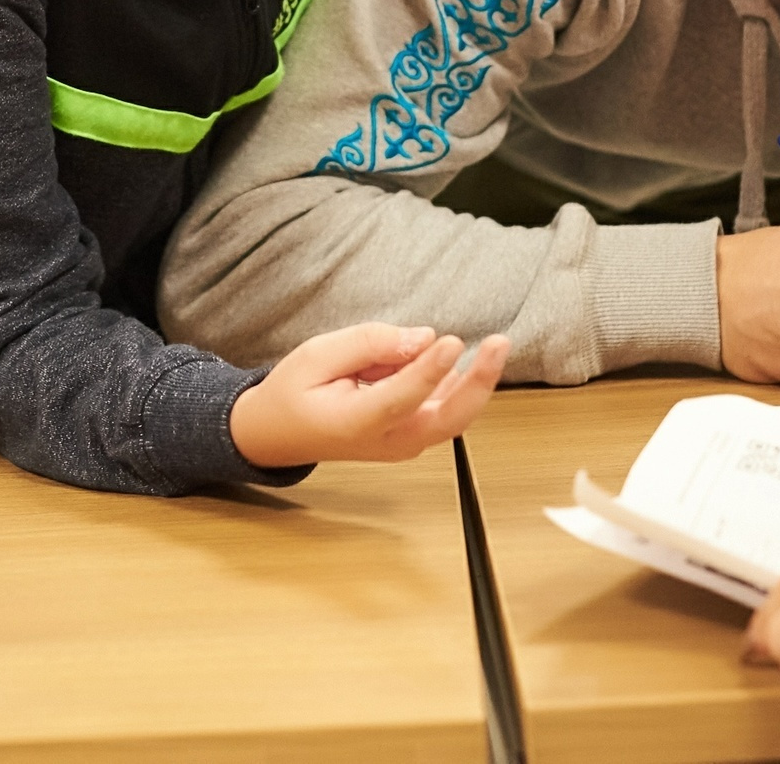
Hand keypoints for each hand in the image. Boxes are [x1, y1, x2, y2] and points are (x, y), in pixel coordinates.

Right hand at [229, 324, 510, 468]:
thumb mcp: (315, 355)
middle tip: (499, 344)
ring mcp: (406, 441)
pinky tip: (419, 360)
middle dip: (480, 382)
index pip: (404, 398)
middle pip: (449, 419)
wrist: (280, 434)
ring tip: (436, 352)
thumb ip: (367, 344)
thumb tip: (420, 338)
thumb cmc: (293, 394)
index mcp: (356, 425)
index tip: (452, 341)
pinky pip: (444, 403)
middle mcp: (390, 440)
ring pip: (453, 412)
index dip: (430, 369)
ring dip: (465, 377)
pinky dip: (445, 377)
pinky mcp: (415, 432)